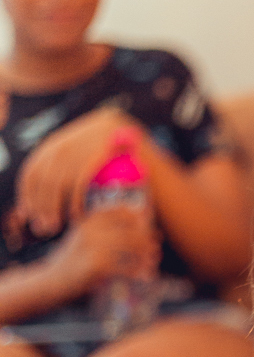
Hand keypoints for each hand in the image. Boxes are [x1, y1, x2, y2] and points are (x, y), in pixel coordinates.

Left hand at [14, 107, 142, 237]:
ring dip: (54, 208)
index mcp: (50, 147)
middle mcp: (60, 148)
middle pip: (42, 183)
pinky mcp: (94, 157)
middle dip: (40, 208)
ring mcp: (76, 152)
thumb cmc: (95, 148)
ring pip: (56, 185)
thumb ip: (56, 169)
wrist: (122, 128)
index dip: (27, 197)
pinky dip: (76, 203)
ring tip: (57, 225)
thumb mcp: (71, 152)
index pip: (30, 174)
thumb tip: (35, 200)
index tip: (29, 215)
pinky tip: (77, 215)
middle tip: (45, 228)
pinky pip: (78, 184)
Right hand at [44, 207, 160, 298]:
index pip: (121, 212)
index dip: (138, 218)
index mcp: (89, 221)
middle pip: (130, 230)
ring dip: (146, 256)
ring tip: (153, 262)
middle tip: (156, 247)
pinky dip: (138, 272)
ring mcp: (93, 248)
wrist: (52, 280)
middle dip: (147, 239)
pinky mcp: (96, 266)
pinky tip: (145, 276)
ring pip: (131, 248)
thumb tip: (141, 223)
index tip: (148, 226)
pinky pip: (126, 267)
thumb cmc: (73, 260)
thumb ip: (104, 229)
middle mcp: (91, 230)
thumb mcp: (84, 237)